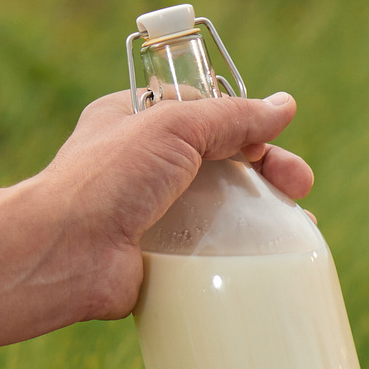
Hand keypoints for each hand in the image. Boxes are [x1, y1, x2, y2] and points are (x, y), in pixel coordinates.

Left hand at [21, 88, 315, 323]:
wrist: (66, 252)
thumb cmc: (107, 178)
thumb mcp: (174, 127)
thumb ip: (232, 117)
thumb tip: (283, 106)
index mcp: (137, 121)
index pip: (205, 114)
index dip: (245, 126)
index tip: (269, 143)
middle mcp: (144, 167)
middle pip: (223, 163)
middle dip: (268, 171)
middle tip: (300, 186)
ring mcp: (153, 215)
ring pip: (223, 210)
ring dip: (266, 215)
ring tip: (301, 228)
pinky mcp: (160, 259)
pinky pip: (210, 253)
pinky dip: (243, 255)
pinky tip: (271, 262)